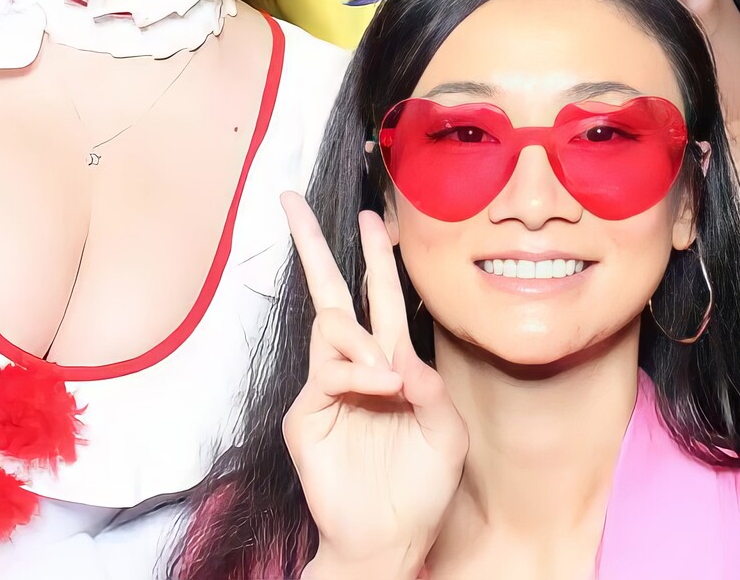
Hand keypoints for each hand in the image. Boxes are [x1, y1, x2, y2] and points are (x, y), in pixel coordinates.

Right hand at [281, 192, 464, 578]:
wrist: (387, 538)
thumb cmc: (421, 488)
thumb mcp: (447, 436)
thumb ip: (431, 390)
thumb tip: (399, 358)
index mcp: (393, 363)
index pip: (379, 297)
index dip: (376, 256)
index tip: (372, 216)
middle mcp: (357, 365)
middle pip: (332, 292)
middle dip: (314, 245)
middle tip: (292, 201)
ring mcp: (328, 387)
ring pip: (331, 327)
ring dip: (360, 342)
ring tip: (387, 381)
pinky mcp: (306, 413)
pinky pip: (326, 371)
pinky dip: (353, 372)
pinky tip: (377, 389)